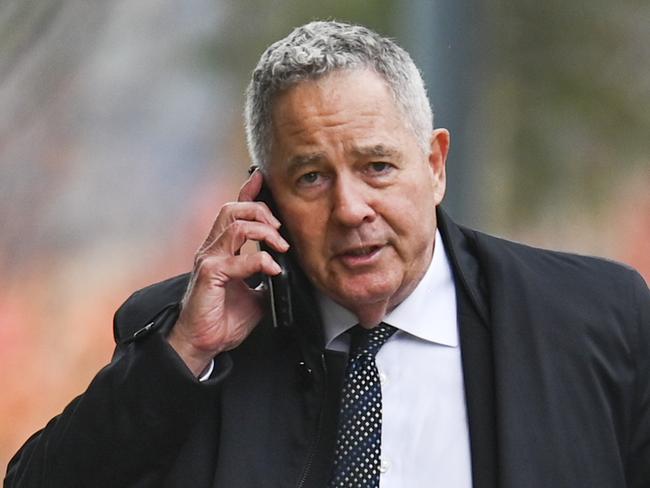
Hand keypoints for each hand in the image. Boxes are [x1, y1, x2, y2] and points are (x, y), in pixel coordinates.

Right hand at [167, 170, 288, 375]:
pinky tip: (272, 269)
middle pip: (233, 209)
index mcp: (222, 249)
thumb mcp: (255, 294)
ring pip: (234, 225)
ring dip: (263, 231)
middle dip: (261, 210)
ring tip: (280, 246)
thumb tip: (288, 272)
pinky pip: (236, 258)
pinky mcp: (208, 274)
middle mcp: (212, 248)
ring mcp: (208, 259)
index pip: (233, 212)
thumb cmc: (223, 319)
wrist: (203, 343)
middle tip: (280, 229)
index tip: (262, 178)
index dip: (248, 192)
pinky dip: (259, 260)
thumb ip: (265, 278)